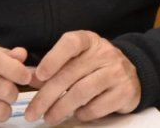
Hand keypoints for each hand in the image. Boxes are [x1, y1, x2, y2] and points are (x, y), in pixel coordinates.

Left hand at [24, 30, 139, 122]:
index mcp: (89, 41)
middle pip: (70, 74)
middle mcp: (105, 53)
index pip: (71, 43)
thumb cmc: (95, 67)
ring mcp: (117, 71)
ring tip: (49, 118)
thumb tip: (28, 77)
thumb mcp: (77, 60)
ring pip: (82, 92)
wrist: (132, 75)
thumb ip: (53, 67)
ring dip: (60, 108)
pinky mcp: (125, 91)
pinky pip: (97, 107)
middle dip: (46, 96)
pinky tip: (77, 114)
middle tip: (32, 112)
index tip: (39, 76)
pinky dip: (82, 114)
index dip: (53, 58)